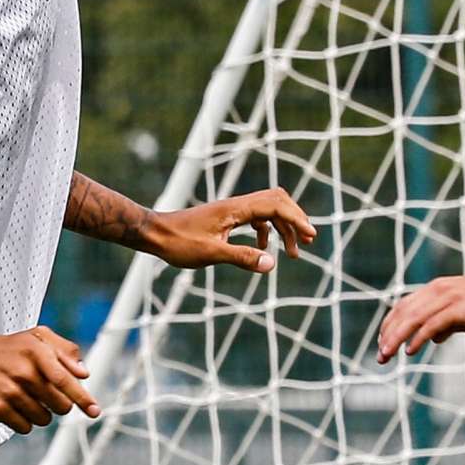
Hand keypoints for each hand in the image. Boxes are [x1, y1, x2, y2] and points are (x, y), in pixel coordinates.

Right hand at [0, 326, 98, 431]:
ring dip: (41, 413)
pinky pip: (24, 427)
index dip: (83, 398)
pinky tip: (16, 406)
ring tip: (28, 397)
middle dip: (60, 404)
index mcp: (37, 353)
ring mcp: (9, 391)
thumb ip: (66, 351)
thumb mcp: (39, 336)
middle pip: (60, 405)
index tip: (94, 411)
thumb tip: (83, 373)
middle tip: (48, 395)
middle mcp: (23, 372)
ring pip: (44, 419)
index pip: (65, 380)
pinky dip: (25, 421)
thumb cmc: (10, 348)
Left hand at [145, 188, 316, 272]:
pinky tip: (265, 249)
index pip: (275, 205)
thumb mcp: (212, 254)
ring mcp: (232, 210)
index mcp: (235, 209)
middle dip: (295, 219)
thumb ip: (243, 257)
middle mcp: (236, 205)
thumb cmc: (178, 243)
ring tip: (293, 252)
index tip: (310, 236)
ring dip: (283, 228)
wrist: (154, 234)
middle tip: (308, 241)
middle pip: (277, 201)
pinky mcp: (226, 218)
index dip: (296, 219)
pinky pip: (255, 218)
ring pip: (267, 210)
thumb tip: (272, 264)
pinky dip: (267, 231)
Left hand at [375, 273, 464, 360]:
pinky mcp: (457, 308)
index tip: (382, 343)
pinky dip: (418, 338)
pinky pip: (431, 325)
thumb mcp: (463, 314)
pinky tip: (410, 352)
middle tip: (380, 357)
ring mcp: (447, 298)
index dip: (389, 325)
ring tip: (387, 355)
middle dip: (388, 335)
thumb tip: (434, 339)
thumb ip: (447, 324)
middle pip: (403, 313)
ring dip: (396, 339)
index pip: (403, 306)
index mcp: (435, 289)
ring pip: (412, 319)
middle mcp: (436, 290)